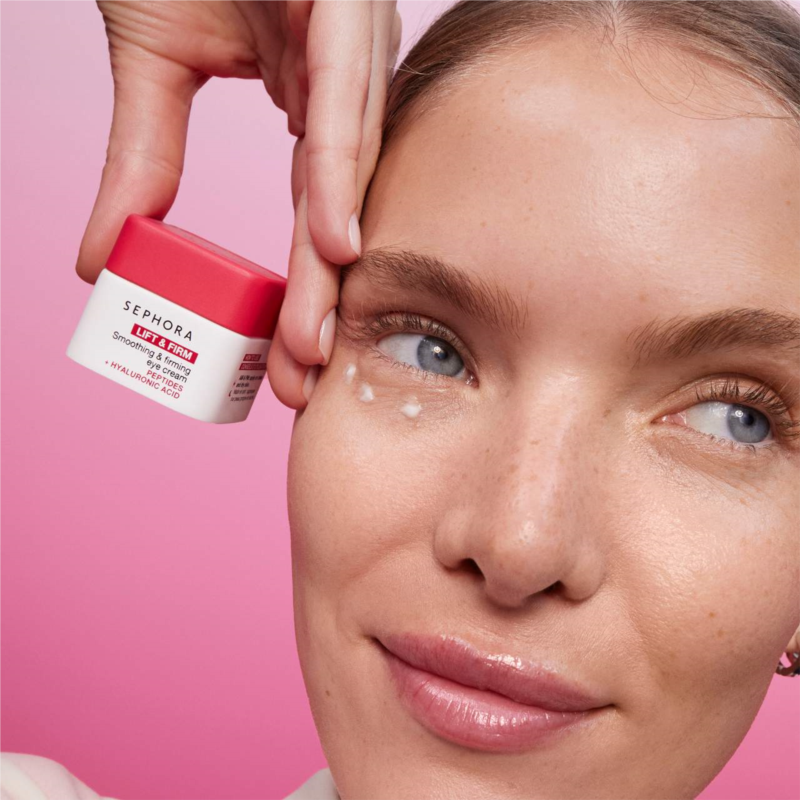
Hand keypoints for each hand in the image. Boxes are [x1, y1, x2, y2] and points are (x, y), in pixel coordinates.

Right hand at [78, 0, 401, 408]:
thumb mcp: (153, 67)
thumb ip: (142, 162)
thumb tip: (103, 263)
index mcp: (314, 108)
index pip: (313, 222)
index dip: (301, 296)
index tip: (287, 365)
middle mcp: (345, 91)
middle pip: (340, 217)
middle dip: (321, 305)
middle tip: (304, 386)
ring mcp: (354, 50)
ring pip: (349, 178)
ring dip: (332, 264)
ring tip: (314, 345)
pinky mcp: (346, 7)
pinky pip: (346, 101)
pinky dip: (339, 170)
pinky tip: (337, 238)